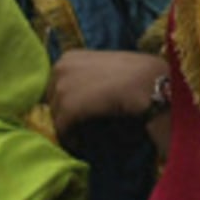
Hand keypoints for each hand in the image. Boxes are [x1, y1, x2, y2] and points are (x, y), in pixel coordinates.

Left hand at [48, 49, 167, 135]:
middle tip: (78, 125)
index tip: (76, 111)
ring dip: (67, 127)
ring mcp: (62, 87)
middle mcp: (60, 68)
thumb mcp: (104, 64)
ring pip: (56, 116)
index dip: (65, 99)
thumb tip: (83, 93)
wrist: (146, 81)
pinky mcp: (68, 107)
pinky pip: (62, 129)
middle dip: (63, 113)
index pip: (55, 83)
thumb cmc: (135, 71)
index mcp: (68, 56)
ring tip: (80, 135)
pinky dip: (70, 139)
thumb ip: (88, 74)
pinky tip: (80, 143)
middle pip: (52, 99)